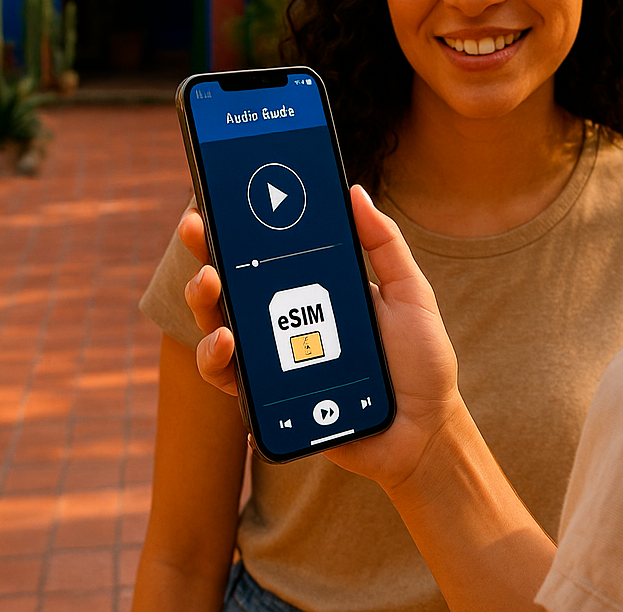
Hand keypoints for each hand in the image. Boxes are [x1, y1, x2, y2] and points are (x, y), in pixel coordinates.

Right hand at [182, 186, 464, 492]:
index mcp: (314, 290)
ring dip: (203, 301)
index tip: (218, 196)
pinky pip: (228, 378)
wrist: (425, 430)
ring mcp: (274, 360)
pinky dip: (216, 358)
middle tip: (197, 228)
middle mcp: (286, 323)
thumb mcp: (410, 294)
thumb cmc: (421, 361)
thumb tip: (354, 192)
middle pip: (232, 284)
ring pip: (218, 326)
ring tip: (209, 283)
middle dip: (206, 252)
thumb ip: (384, 244)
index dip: (237, 226)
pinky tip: (227, 342)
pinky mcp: (268, 401)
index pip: (267, 252)